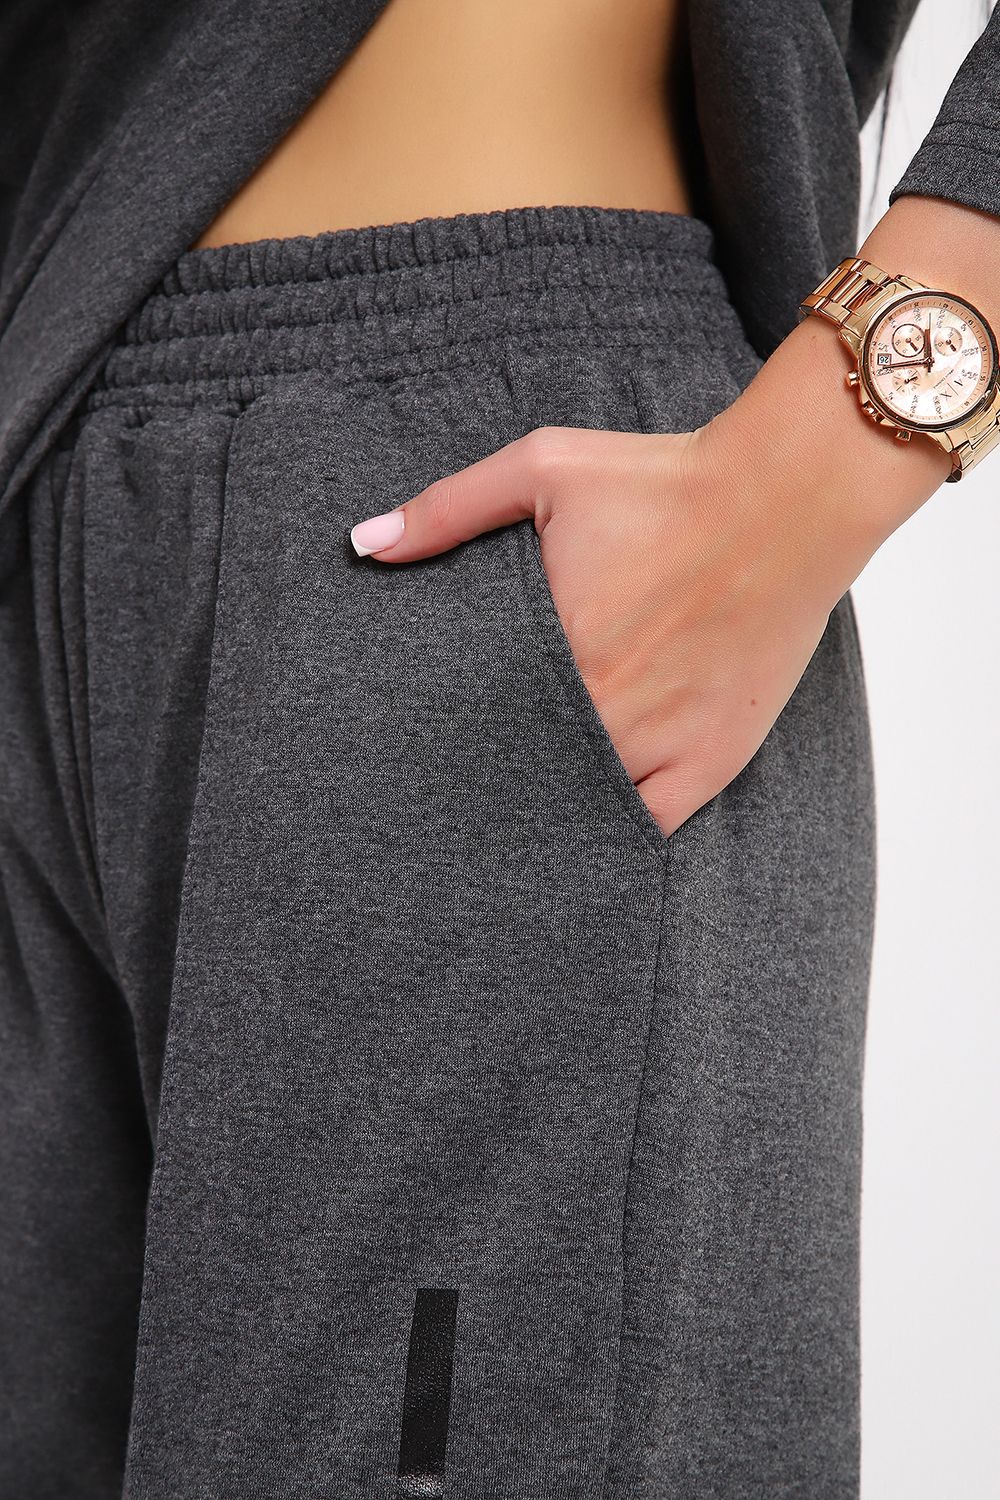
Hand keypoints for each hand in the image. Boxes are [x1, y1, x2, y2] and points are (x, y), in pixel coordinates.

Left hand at [347, 422, 855, 838]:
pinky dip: (617, 833)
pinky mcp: (713, 758)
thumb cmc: (665, 481)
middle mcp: (602, 707)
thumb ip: (450, 509)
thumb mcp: (546, 468)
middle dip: (489, 779)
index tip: (425, 748)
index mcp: (554, 646)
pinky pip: (651, 827)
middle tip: (460, 791)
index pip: (471, 721)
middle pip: (519, 771)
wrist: (787, 498)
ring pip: (579, 806)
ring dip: (547, 809)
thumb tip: (364, 544)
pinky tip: (588, 833)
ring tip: (511, 823)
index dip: (446, 739)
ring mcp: (660, 741)